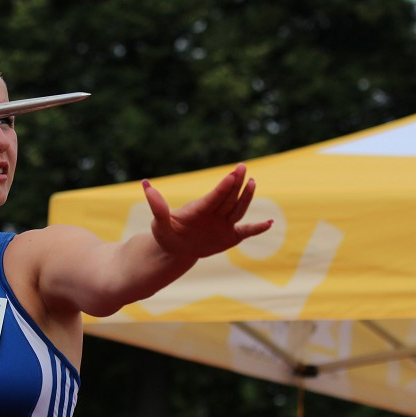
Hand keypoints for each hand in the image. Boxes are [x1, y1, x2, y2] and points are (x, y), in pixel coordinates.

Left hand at [143, 164, 271, 258]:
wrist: (176, 248)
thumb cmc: (166, 233)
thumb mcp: (159, 223)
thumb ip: (157, 206)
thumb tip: (145, 184)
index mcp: (199, 209)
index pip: (213, 197)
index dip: (223, 187)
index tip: (232, 174)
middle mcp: (214, 213)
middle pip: (228, 198)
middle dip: (236, 184)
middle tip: (243, 168)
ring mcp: (224, 223)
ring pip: (238, 209)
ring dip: (246, 198)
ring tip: (252, 183)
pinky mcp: (230, 236)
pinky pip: (246, 231)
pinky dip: (257, 229)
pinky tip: (270, 223)